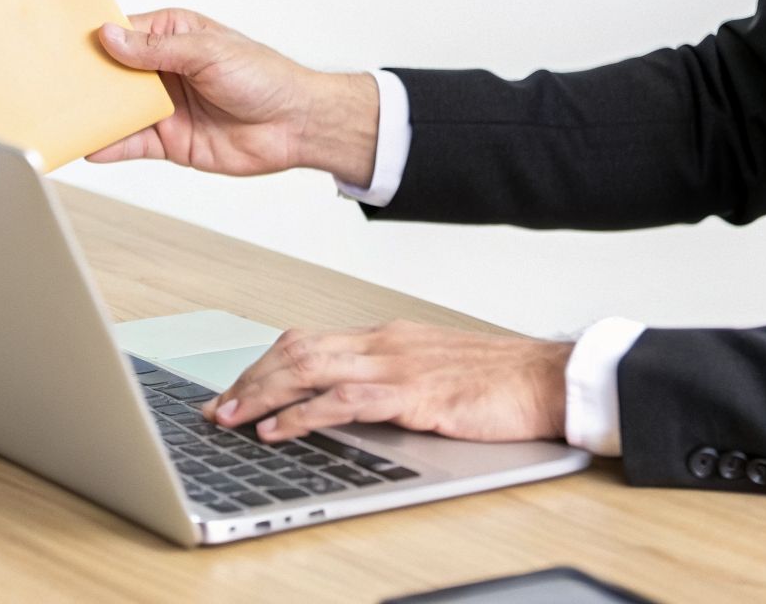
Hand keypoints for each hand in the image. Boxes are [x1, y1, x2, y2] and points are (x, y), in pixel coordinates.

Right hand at [90, 8, 380, 184]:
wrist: (296, 124)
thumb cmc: (263, 76)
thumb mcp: (207, 53)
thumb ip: (155, 50)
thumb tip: (109, 38)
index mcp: (172, 36)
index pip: (123, 34)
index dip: (95, 39)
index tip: (63, 43)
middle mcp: (163, 69)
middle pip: (113, 73)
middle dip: (87, 78)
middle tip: (51, 82)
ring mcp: (165, 106)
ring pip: (118, 109)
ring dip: (95, 114)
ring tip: (62, 117)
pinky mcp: (170, 140)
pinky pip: (132, 142)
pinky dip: (111, 145)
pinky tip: (90, 146)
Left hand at [205, 322, 571, 442]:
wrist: (549, 378)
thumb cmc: (497, 380)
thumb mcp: (430, 370)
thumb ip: (388, 378)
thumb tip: (344, 400)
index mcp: (386, 337)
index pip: (307, 341)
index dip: (264, 365)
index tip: (235, 389)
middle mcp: (383, 343)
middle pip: (296, 351)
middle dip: (249, 379)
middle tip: (216, 407)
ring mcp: (397, 365)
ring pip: (309, 369)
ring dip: (262, 395)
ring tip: (231, 418)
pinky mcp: (414, 395)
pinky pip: (345, 401)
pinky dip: (303, 414)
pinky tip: (279, 429)